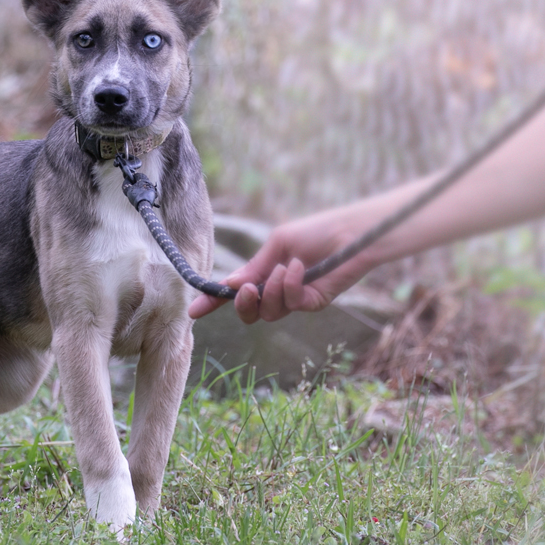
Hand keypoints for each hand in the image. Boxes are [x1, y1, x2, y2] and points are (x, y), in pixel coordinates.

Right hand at [188, 212, 377, 323]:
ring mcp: (294, 298)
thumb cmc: (316, 232)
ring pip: (269, 312)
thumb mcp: (277, 244)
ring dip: (273, 290)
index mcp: (263, 272)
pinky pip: (292, 303)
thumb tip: (230, 285)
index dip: (213, 302)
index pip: (234, 292)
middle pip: (249, 313)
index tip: (194, 312)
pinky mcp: (313, 303)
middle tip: (248, 290)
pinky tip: (299, 268)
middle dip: (243, 304)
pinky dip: (291, 285)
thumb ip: (255, 267)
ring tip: (286, 267)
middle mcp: (276, 289)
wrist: (350, 234)